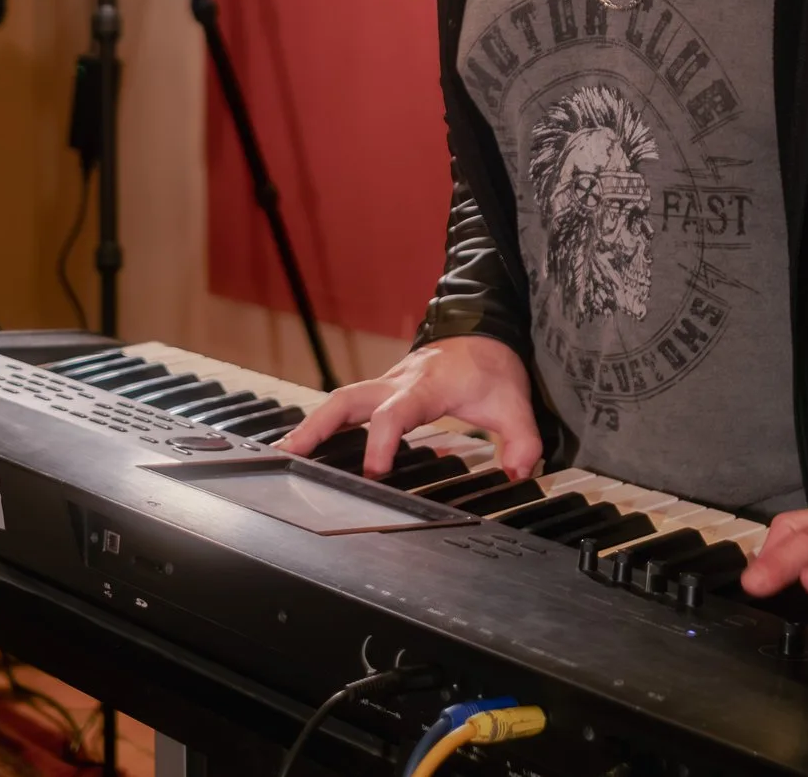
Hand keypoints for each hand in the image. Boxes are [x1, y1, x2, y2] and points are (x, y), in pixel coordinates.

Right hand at [276, 335, 541, 480]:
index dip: (383, 438)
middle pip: (348, 399)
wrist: (483, 334)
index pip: (396, 411)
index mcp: (427, 385)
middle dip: (319, 427)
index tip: (375, 470)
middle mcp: (398, 382)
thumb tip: (519, 472)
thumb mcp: (515, 404)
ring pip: (340, 400)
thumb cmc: (492, 369)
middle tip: (293, 454)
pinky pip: (347, 405)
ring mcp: (385, 385)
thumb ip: (522, 440)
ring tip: (285, 454)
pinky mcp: (381, 391)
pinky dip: (324, 423)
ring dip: (312, 426)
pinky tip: (306, 444)